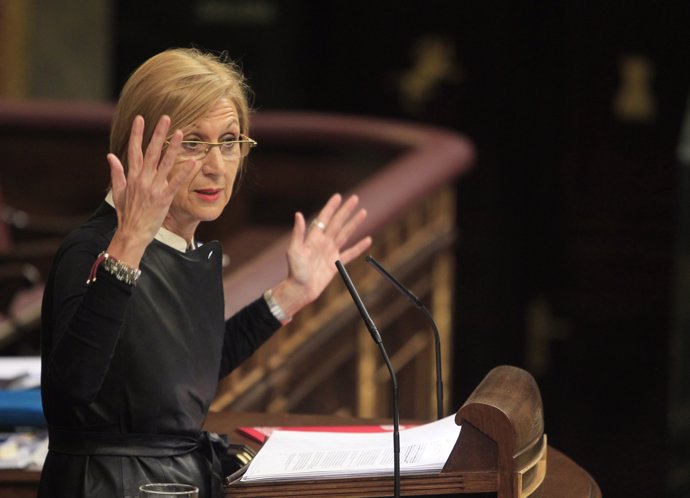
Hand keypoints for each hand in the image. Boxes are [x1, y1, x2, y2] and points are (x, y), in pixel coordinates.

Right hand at [106, 115, 194, 265]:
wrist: (131, 233)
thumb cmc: (126, 214)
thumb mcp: (118, 192)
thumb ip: (116, 172)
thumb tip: (110, 156)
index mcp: (132, 176)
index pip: (134, 150)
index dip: (137, 133)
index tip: (140, 118)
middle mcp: (142, 179)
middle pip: (151, 151)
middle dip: (158, 133)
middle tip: (166, 118)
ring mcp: (153, 188)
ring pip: (165, 163)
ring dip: (173, 147)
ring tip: (180, 132)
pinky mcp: (164, 198)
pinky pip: (176, 182)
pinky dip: (184, 172)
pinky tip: (193, 161)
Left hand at [271, 193, 371, 317]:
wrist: (301, 289)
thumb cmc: (295, 270)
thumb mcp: (294, 250)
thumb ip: (298, 233)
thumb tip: (298, 214)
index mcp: (314, 237)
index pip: (324, 218)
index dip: (331, 207)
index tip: (338, 196)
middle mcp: (324, 242)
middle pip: (338, 223)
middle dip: (346, 210)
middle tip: (355, 198)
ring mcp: (331, 252)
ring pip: (346, 234)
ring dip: (354, 223)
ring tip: (363, 212)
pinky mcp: (336, 264)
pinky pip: (350, 254)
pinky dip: (359, 247)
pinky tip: (368, 240)